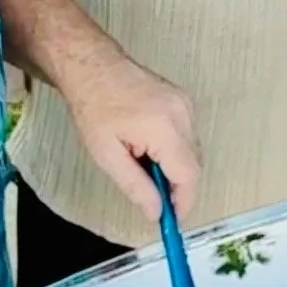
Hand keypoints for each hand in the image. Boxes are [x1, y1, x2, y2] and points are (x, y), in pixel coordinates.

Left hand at [65, 41, 199, 223]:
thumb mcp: (107, 155)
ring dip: (173, 166)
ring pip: (192, 151)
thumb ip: (136, 186)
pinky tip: (147, 145)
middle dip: (176, 186)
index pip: (188, 176)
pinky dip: (173, 149)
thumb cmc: (94, 106)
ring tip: (141, 161)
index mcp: (164, 127)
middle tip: (151, 196)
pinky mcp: (182, 100)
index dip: (183, 202)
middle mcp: (182, 113)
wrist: (93, 66)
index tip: (172, 221)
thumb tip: (156, 212)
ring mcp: (185, 103)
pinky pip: (187, 135)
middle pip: (194, 165)